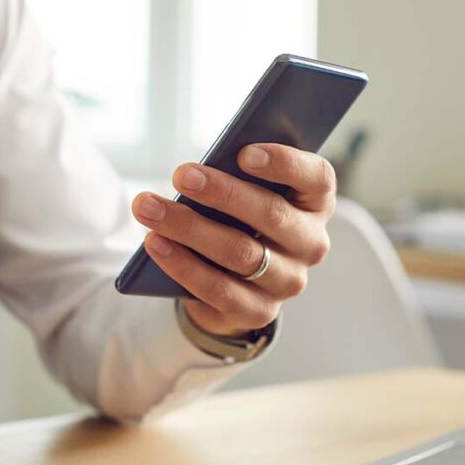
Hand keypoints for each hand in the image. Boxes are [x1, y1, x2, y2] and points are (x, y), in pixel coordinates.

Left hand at [131, 143, 335, 337]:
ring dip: (188, 228)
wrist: (230, 282)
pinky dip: (182, 265)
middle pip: (271, 215)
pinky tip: (154, 243)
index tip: (244, 152)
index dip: (284, 163)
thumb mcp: (242, 195)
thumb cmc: (236, 220)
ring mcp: (288, 282)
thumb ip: (236, 179)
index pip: (316, 178)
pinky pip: (218, 289)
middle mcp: (310, 244)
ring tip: (148, 208)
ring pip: (239, 253)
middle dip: (221, 193)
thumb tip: (199, 172)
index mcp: (315, 203)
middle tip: (181, 175)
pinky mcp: (259, 311)